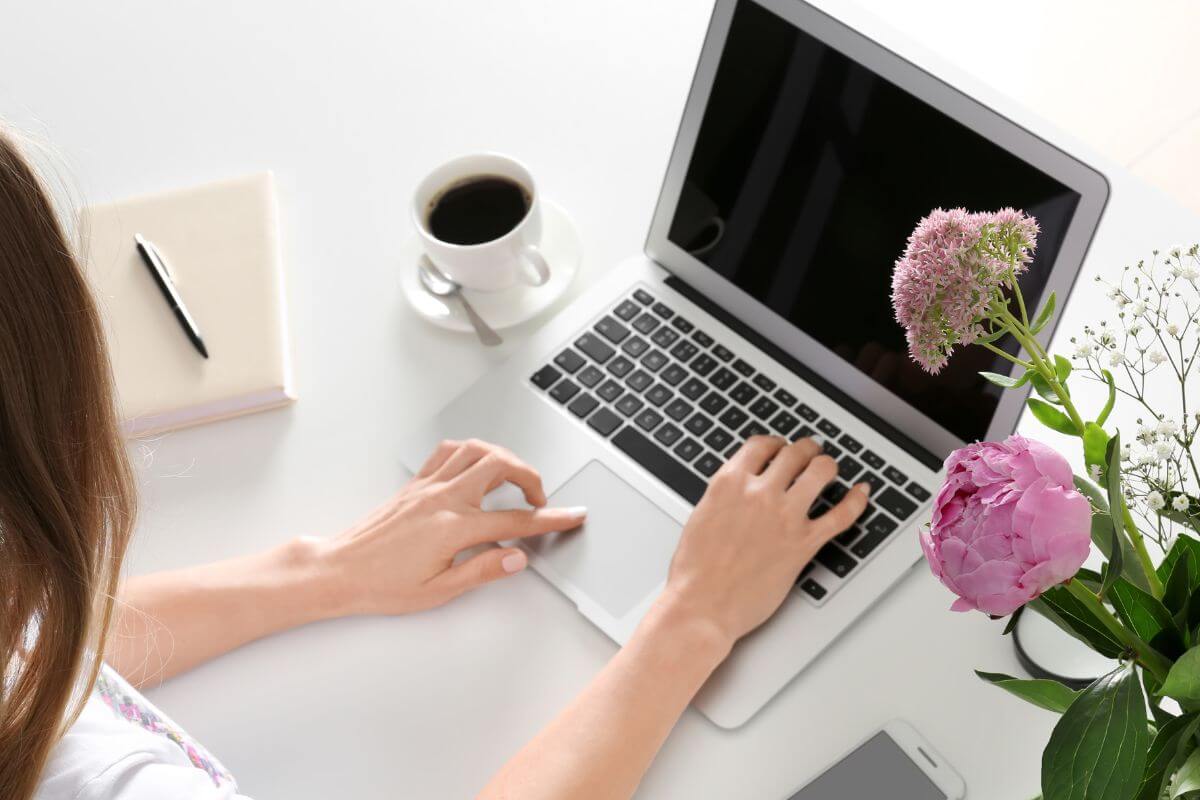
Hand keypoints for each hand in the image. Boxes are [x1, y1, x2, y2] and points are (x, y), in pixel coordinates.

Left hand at [314, 439, 585, 615]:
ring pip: (475, 450)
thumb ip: (483, 570)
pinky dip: (470, 452)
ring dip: (502, 457)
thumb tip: (517, 559)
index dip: (551, 519)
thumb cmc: (381, 585)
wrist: (338, 571)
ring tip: (514, 476)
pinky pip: (447, 452)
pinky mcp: (414, 484)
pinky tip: (476, 466)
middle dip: (530, 477)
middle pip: (501, 467)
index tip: (572, 516)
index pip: (515, 521)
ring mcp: (427, 486)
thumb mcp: (439, 591)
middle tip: (540, 497)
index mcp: (454, 528)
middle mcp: (442, 499)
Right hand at [658, 435, 869, 647]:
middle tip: (809, 453)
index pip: (761, 445)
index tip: (780, 448)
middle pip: (794, 452)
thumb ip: (725, 496)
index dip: (775, 443)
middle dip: (805, 449)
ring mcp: (785, 516)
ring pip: (820, 471)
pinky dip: (857, 501)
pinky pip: (841, 515)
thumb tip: (740, 488)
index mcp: (730, 483)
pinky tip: (862, 493)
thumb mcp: (701, 516)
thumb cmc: (695, 570)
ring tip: (828, 468)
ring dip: (827, 465)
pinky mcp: (804, 543)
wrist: (702, 604)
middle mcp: (760, 493)